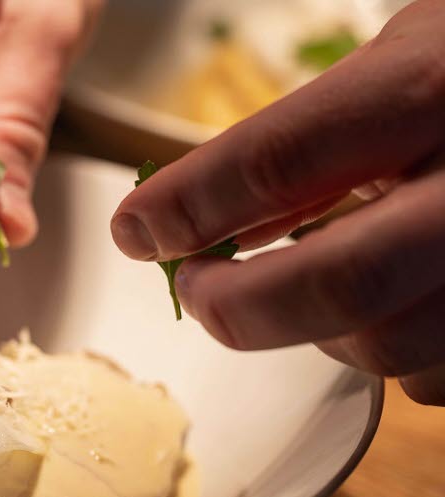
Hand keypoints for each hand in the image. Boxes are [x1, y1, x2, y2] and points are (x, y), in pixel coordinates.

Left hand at [111, 0, 444, 405]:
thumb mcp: (407, 61)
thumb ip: (309, 142)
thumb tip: (206, 221)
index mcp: (437, 87)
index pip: (278, 162)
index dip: (188, 206)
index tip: (137, 231)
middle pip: (334, 285)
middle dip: (236, 305)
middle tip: (196, 292)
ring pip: (386, 349)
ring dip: (313, 333)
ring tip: (295, 290)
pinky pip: (438, 379)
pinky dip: (389, 352)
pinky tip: (387, 305)